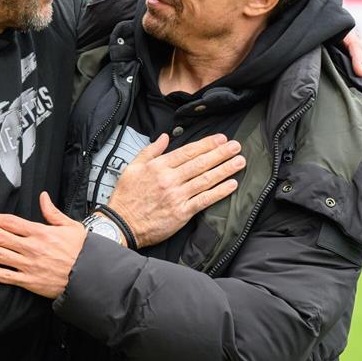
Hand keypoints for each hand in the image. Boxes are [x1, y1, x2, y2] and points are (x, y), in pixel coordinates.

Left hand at [0, 192, 85, 298]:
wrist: (90, 276)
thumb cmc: (82, 250)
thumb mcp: (70, 226)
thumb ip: (53, 212)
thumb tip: (43, 196)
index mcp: (40, 232)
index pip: (10, 222)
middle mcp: (31, 248)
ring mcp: (29, 265)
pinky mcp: (29, 281)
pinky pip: (6, 276)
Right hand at [107, 133, 244, 248]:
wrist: (122, 224)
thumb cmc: (126, 196)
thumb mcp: (132, 167)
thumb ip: (150, 151)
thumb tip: (165, 137)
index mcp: (158, 166)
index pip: (187, 152)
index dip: (206, 144)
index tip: (221, 139)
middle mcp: (169, 179)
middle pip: (200, 163)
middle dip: (220, 153)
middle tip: (236, 146)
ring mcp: (177, 196)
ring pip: (206, 180)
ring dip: (225, 169)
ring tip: (240, 161)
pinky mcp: (182, 213)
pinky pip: (204, 200)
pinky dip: (219, 192)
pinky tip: (232, 184)